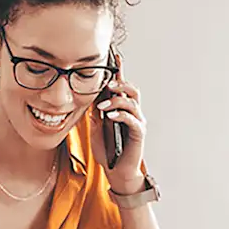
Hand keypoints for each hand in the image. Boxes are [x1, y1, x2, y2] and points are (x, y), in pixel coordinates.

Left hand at [90, 55, 146, 193]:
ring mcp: (137, 122)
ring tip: (102, 106)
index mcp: (122, 109)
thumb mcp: (96, 130)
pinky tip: (110, 117)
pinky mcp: (139, 133)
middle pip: (131, 90)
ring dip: (116, 100)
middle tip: (106, 85)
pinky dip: (121, 115)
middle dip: (119, 84)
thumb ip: (95, 115)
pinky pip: (132, 119)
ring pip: (132, 102)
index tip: (114, 57)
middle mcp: (132, 112)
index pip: (121, 87)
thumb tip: (89, 100)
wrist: (116, 171)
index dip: (119, 72)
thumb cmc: (108, 150)